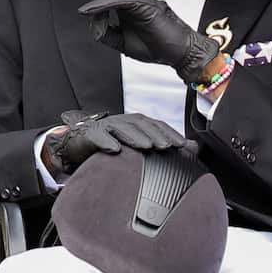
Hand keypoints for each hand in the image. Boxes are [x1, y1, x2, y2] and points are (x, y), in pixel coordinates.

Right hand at [42, 111, 187, 178]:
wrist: (78, 146)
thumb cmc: (112, 147)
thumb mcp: (138, 148)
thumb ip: (164, 145)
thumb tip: (193, 148)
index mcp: (135, 124)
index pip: (156, 125)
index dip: (169, 133)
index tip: (182, 145)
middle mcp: (122, 122)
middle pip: (141, 125)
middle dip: (155, 135)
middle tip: (167, 147)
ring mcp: (105, 127)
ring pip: (122, 128)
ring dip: (136, 137)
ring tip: (146, 148)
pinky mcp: (89, 134)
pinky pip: (98, 137)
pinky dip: (107, 142)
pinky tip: (115, 150)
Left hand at [53, 0, 220, 83]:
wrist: (178, 53)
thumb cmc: (154, 45)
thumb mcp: (120, 42)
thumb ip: (104, 32)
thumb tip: (91, 21)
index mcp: (122, 1)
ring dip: (95, 9)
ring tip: (93, 19)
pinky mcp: (143, 3)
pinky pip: (116, 0)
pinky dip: (100, 6)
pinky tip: (87, 12)